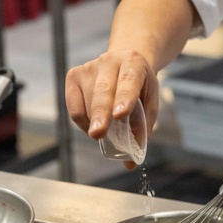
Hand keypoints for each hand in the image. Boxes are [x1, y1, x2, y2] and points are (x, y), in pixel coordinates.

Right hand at [65, 49, 159, 167]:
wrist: (126, 60)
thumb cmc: (139, 85)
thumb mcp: (149, 101)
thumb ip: (142, 129)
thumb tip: (131, 162)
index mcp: (134, 63)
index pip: (129, 81)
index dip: (125, 98)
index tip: (121, 115)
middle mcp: (110, 61)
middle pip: (104, 91)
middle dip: (101, 114)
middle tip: (99, 134)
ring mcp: (90, 67)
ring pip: (88, 102)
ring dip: (96, 122)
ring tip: (107, 128)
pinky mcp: (74, 75)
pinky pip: (74, 107)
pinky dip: (83, 122)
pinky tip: (94, 123)